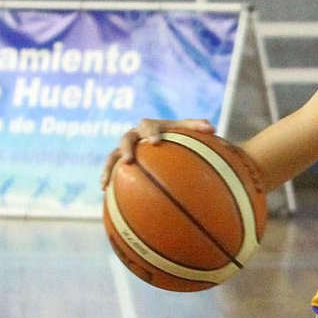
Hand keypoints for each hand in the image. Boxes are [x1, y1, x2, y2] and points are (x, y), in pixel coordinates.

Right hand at [99, 117, 215, 188]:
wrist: (166, 141)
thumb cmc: (181, 137)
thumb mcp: (190, 132)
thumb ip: (198, 128)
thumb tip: (213, 128)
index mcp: (151, 126)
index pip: (149, 125)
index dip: (151, 132)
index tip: (155, 142)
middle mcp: (135, 135)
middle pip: (127, 138)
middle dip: (126, 148)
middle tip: (129, 160)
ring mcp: (126, 149)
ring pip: (113, 155)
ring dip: (108, 167)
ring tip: (105, 182)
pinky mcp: (121, 162)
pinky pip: (112, 170)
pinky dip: (107, 179)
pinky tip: (104, 192)